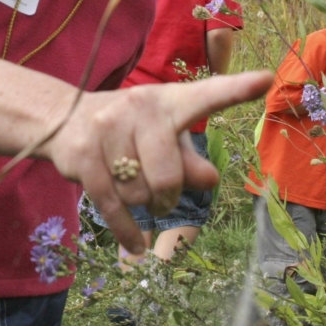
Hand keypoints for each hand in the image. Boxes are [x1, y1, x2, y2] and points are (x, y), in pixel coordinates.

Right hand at [42, 70, 272, 254]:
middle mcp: (139, 108)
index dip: (234, 91)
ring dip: (141, 204)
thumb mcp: (162, 139)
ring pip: (139, 195)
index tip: (265, 80)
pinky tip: (136, 245)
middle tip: (162, 198)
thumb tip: (210, 180)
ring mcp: (107, 130)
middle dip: (168, 198)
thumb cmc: (128, 131)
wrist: (60, 118)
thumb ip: (189, 161)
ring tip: (130, 186)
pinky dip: (126, 231)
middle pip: (169, 178)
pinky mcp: (83, 156)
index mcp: (168, 101)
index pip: (205, 96)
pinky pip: (112, 206)